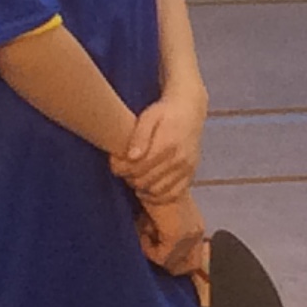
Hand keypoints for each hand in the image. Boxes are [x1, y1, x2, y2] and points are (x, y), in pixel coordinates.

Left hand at [113, 86, 205, 201]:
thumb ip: (139, 137)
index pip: (136, 168)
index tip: (115, 164)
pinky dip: (159, 197)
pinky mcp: (191, 174)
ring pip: (158, 191)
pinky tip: (149, 189)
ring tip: (136, 177)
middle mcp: (179, 159)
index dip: (120, 169)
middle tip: (125, 170)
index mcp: (167, 145)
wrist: (189, 110)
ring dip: (143, 188)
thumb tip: (131, 157)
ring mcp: (187, 168)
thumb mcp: (148, 117)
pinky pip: (174, 194)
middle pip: (145, 181)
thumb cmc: (164, 113)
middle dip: (130, 178)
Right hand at [136, 190, 211, 282]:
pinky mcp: (177, 237)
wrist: (152, 180)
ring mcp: (190, 235)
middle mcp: (198, 232)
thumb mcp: (161, 220)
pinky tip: (142, 234)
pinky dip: (148, 249)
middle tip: (150, 249)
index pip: (192, 260)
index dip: (171, 260)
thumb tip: (155, 253)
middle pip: (188, 266)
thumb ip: (162, 236)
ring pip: (171, 263)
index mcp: (196, 227)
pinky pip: (161, 257)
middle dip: (166, 263)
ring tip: (143, 234)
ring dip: (154, 253)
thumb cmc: (152, 196)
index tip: (153, 249)